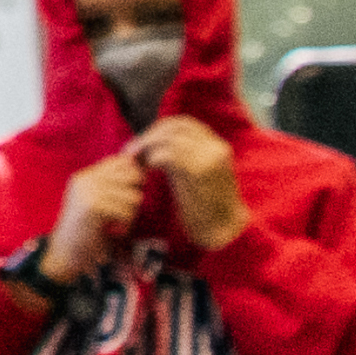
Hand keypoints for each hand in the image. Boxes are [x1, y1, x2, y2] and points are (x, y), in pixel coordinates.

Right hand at [45, 148, 146, 280]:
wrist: (65, 253)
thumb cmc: (87, 230)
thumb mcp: (98, 201)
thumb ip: (114, 184)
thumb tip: (141, 170)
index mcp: (86, 175)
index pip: (122, 161)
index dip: (132, 177)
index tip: (124, 197)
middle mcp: (85, 178)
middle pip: (133, 177)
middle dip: (133, 196)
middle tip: (120, 213)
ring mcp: (87, 190)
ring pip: (133, 196)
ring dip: (130, 214)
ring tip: (115, 223)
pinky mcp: (92, 205)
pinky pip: (127, 211)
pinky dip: (125, 225)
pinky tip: (113, 230)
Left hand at [135, 116, 246, 252]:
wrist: (225, 231)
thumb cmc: (206, 207)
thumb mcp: (196, 174)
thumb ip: (182, 156)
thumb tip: (151, 144)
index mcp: (217, 146)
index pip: (183, 123)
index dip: (157, 130)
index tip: (142, 143)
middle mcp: (215, 147)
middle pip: (173, 127)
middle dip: (148, 136)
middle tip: (131, 152)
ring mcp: (208, 158)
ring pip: (168, 138)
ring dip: (146, 148)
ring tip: (136, 163)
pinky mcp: (198, 171)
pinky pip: (167, 155)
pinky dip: (150, 159)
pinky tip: (146, 171)